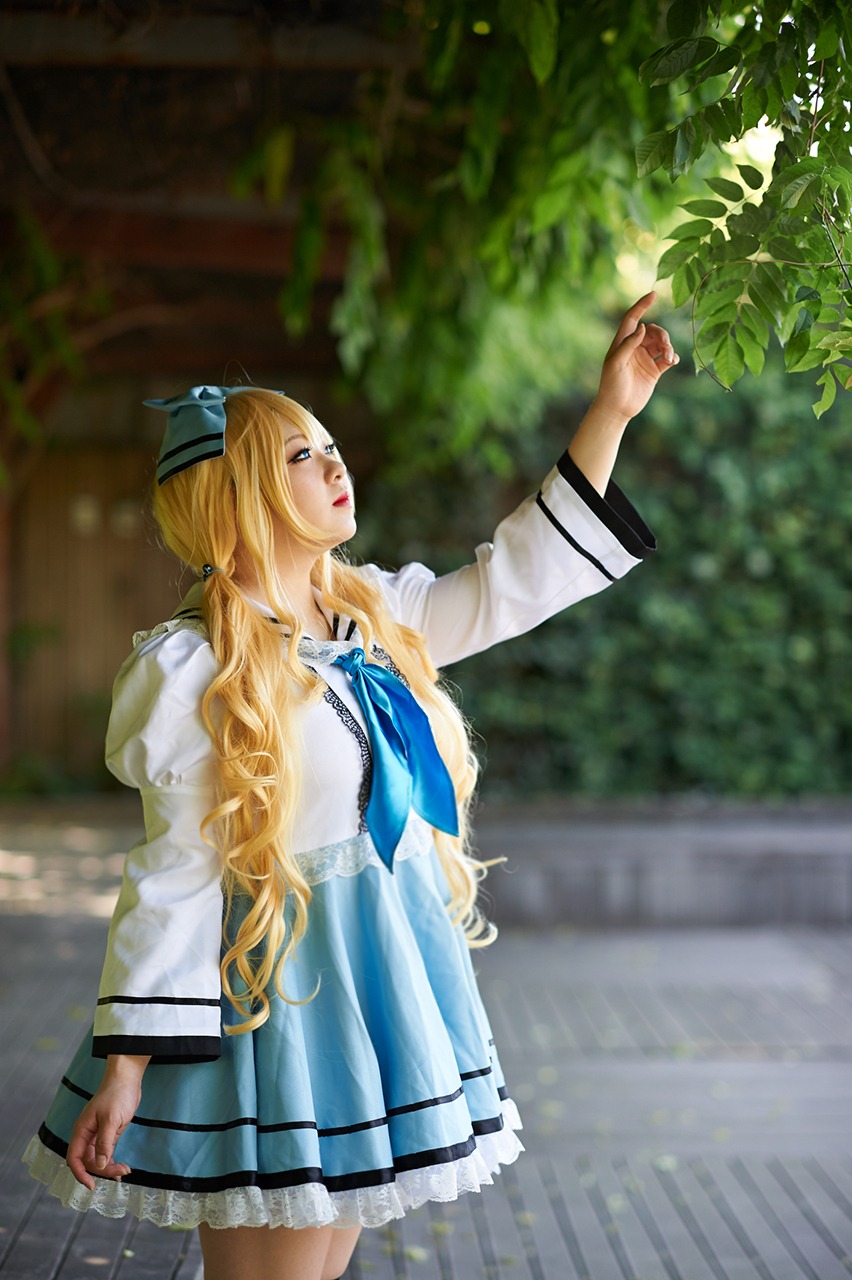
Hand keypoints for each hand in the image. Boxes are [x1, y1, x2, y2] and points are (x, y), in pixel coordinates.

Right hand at [66, 1057, 145, 1188]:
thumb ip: (105, 1142)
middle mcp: (87, 1135)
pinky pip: (106, 1152)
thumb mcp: (111, 1119)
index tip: (92, 1185)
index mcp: (81, 1131)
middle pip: (88, 1161)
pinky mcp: (109, 1133)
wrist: (127, 1078)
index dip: (80, 1173)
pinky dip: (112, 1161)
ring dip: (109, 1168)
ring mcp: (98, 1134)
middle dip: (102, 1171)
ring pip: (98, 1159)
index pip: (74, 1158)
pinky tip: (121, 1168)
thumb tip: (101, 1165)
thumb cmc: (117, 1094)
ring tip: (125, 1171)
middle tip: (120, 1173)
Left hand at [594, 291, 677, 422]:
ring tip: (668, 359)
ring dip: (668, 347)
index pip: (633, 318)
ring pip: (662, 344)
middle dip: (662, 336)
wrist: (617, 409)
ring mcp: (645, 359)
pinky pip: (667, 358)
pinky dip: (673, 357)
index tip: (653, 294)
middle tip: (665, 348)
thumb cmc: (611, 385)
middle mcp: (634, 348)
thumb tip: (643, 327)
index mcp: (622, 342)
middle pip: (653, 331)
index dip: (642, 305)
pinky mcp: (654, 371)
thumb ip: (628, 345)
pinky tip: (672, 361)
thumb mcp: (616, 364)